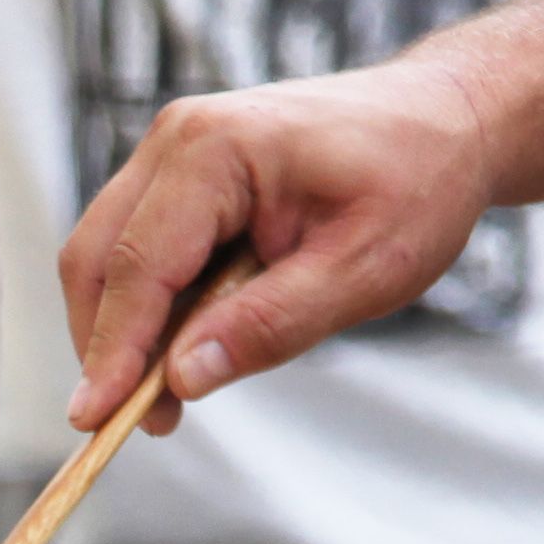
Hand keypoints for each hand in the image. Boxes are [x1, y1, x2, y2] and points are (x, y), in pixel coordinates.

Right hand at [57, 50, 499, 434]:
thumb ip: (271, 324)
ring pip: (107, 255)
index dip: (113, 351)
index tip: (96, 422)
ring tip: (169, 399)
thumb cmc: (417, 183)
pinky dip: (152, 305)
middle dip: (105, 346)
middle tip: (137, 423)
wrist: (447, 120)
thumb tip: (182, 378)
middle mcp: (178, 138)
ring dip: (124, 331)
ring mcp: (175, 152)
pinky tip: (191, 347)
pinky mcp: (184, 175)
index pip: (137, 265)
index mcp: (216, 150)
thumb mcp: (363, 270)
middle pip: (97, 258)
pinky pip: (142, 247)